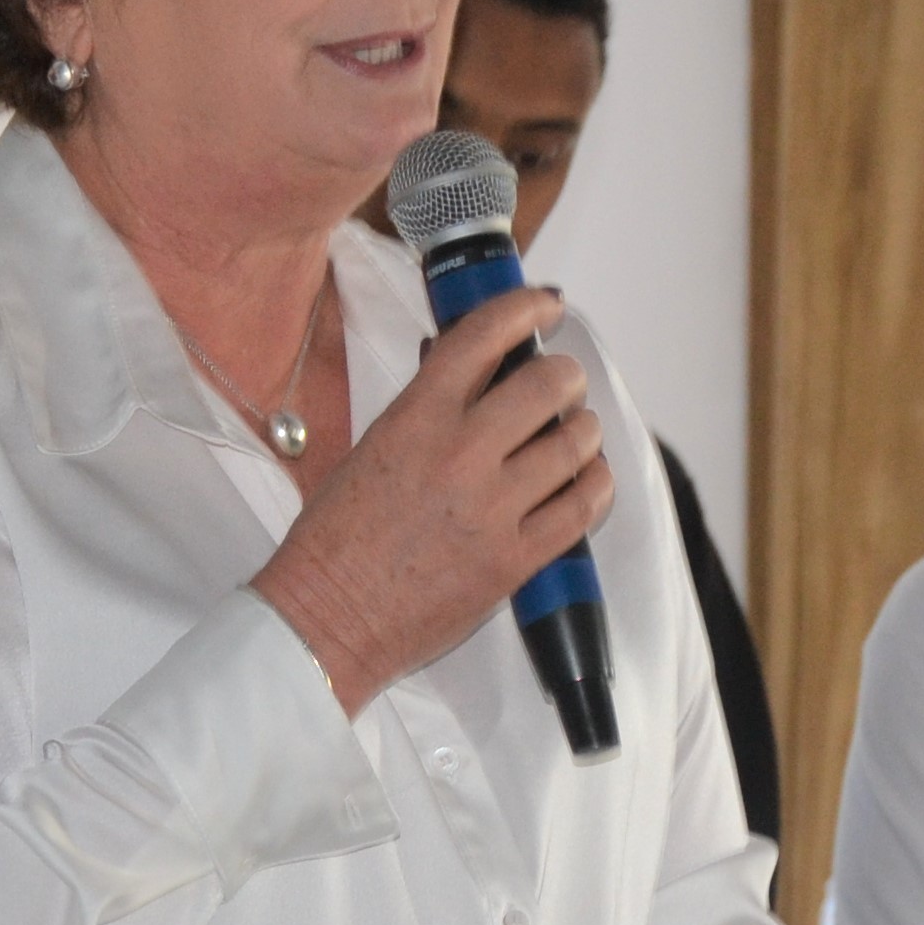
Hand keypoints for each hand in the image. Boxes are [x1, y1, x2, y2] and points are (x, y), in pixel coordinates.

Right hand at [251, 284, 613, 714]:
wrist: (328, 618)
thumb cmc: (334, 541)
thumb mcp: (370, 449)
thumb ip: (425, 410)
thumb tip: (476, 379)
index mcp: (416, 417)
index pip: (484, 336)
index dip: (526, 308)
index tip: (547, 306)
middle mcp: (460, 453)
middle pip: (548, 385)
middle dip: (565, 377)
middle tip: (563, 386)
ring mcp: (493, 508)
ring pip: (575, 442)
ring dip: (584, 431)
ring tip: (575, 436)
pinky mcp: (516, 559)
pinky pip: (583, 507)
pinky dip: (595, 485)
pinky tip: (586, 481)